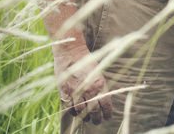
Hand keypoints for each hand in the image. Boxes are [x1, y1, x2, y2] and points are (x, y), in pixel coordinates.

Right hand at [43, 0, 111, 124]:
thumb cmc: (85, 59)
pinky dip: (74, 112)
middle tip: (97, 122)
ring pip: (82, 111)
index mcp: (99, 84)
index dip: (107, 113)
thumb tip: (103, 97)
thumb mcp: (98, 71)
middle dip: (97, 118)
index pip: (106, 104)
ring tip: (87, 118)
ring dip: (86, 117)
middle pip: (94, 110)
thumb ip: (100, 85)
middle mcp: (89, 89)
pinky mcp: (65, 92)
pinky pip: (70, 107)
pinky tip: (76, 112)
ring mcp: (76, 91)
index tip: (108, 117)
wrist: (70, 51)